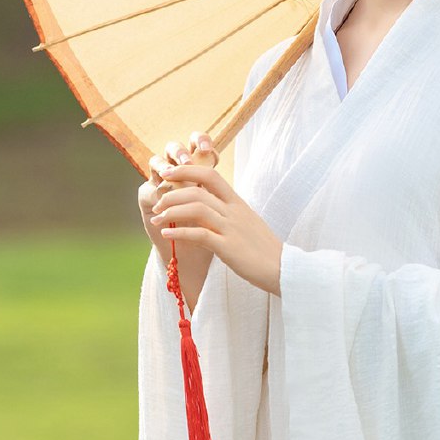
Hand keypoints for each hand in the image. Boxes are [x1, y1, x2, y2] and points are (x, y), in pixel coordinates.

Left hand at [140, 133, 284, 307]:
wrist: (283, 269)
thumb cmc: (262, 248)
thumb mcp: (246, 222)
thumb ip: (226, 211)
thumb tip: (204, 206)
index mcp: (237, 202)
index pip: (210, 174)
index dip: (186, 170)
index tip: (168, 173)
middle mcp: (234, 211)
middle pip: (197, 191)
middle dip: (171, 195)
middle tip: (157, 204)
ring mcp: (231, 228)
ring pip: (196, 209)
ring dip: (170, 212)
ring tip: (155, 220)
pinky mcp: (228, 248)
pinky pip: (200, 235)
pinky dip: (179, 233)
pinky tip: (166, 236)